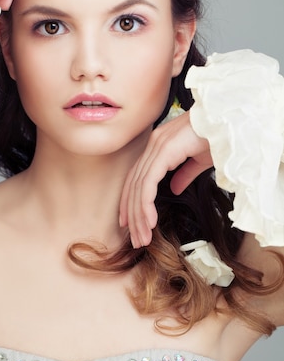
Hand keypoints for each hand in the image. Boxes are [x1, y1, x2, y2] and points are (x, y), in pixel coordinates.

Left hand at [119, 111, 212, 247]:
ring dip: (139, 215)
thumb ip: (183, 174)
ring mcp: (157, 146)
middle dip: (132, 214)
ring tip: (142, 237)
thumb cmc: (218, 136)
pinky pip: (148, 182)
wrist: (229, 121)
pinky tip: (150, 221)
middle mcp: (153, 145)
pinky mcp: (164, 151)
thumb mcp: (198, 160)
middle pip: (134, 184)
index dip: (131, 201)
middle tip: (136, 239)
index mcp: (158, 146)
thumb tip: (174, 189)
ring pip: (139, 186)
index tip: (130, 223)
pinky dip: (146, 204)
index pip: (137, 177)